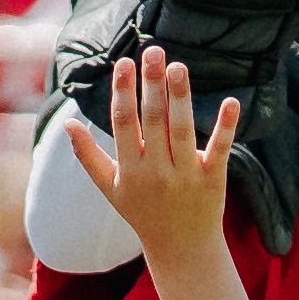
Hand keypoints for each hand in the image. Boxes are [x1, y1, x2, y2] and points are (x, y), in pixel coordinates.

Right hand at [61, 46, 242, 266]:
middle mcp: (156, 172)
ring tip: (178, 66)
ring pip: (182, 130)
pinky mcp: (213, 179)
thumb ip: (87, 155)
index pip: (123, 124)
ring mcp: (186, 176)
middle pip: (153, 121)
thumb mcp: (110, 188)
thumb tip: (66, 123)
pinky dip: (225, 126)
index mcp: (130, 170)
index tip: (124, 62)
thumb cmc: (142, 213)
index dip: (122, 92)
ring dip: (180, 96)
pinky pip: (220, 149)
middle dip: (151, 85)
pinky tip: (231, 101)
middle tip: (153, 50)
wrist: (181, 249)